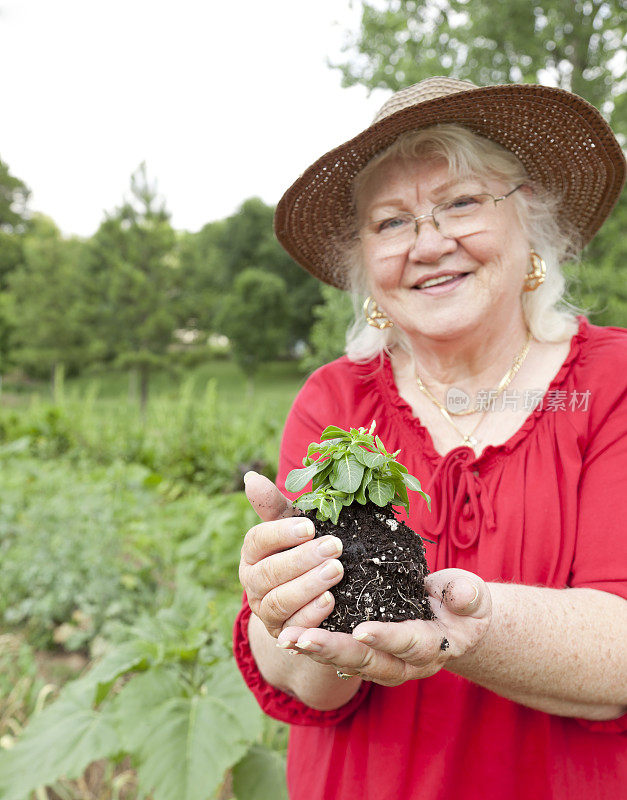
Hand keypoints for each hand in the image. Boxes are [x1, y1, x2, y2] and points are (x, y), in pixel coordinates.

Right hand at [239, 472, 344, 638]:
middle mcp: (253, 582)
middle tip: (335, 547)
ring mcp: (265, 612)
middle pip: (269, 573)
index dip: (282, 534)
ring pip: (279, 602)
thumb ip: (274, 505)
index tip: (310, 526)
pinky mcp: (283, 636)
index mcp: (253, 552)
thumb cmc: (303, 549)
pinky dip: (310, 616)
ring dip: (308, 587)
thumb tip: (250, 477)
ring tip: (336, 571)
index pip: (258, 541)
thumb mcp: (293, 526)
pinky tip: (330, 601)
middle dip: (302, 560)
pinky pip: (292, 631)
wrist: (310, 596)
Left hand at [276, 568, 491, 685]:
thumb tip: (462, 592)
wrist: (455, 623)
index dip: (387, 638)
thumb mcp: (472, 595)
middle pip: (369, 662)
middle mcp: (405, 665)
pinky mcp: (367, 656)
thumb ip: (467, 594)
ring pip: (348, 662)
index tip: (361, 629)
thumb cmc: (464, 604)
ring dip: (316, 651)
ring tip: (286, 639)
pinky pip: (339, 655)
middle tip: (302, 639)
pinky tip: (289, 638)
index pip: (409, 644)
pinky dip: (314, 647)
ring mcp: (384, 664)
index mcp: (433, 646)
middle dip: (334, 650)